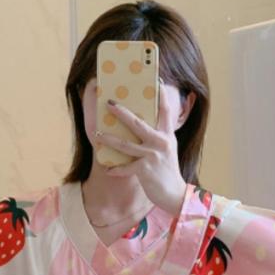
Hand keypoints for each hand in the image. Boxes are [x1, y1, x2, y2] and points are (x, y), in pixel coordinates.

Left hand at [96, 84, 187, 215]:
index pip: (165, 110)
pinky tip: (107, 169)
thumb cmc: (168, 170)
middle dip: (121, 113)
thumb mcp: (168, 149)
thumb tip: (144, 124)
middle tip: (109, 102)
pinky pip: (125, 168)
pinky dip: (115, 169)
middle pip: (137, 123)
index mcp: (166, 135)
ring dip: (110, 139)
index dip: (161, 95)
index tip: (157, 80)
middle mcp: (160, 142)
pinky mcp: (145, 170)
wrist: (175, 193)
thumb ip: (159, 136)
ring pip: (126, 145)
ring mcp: (152, 156)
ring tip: (99, 134)